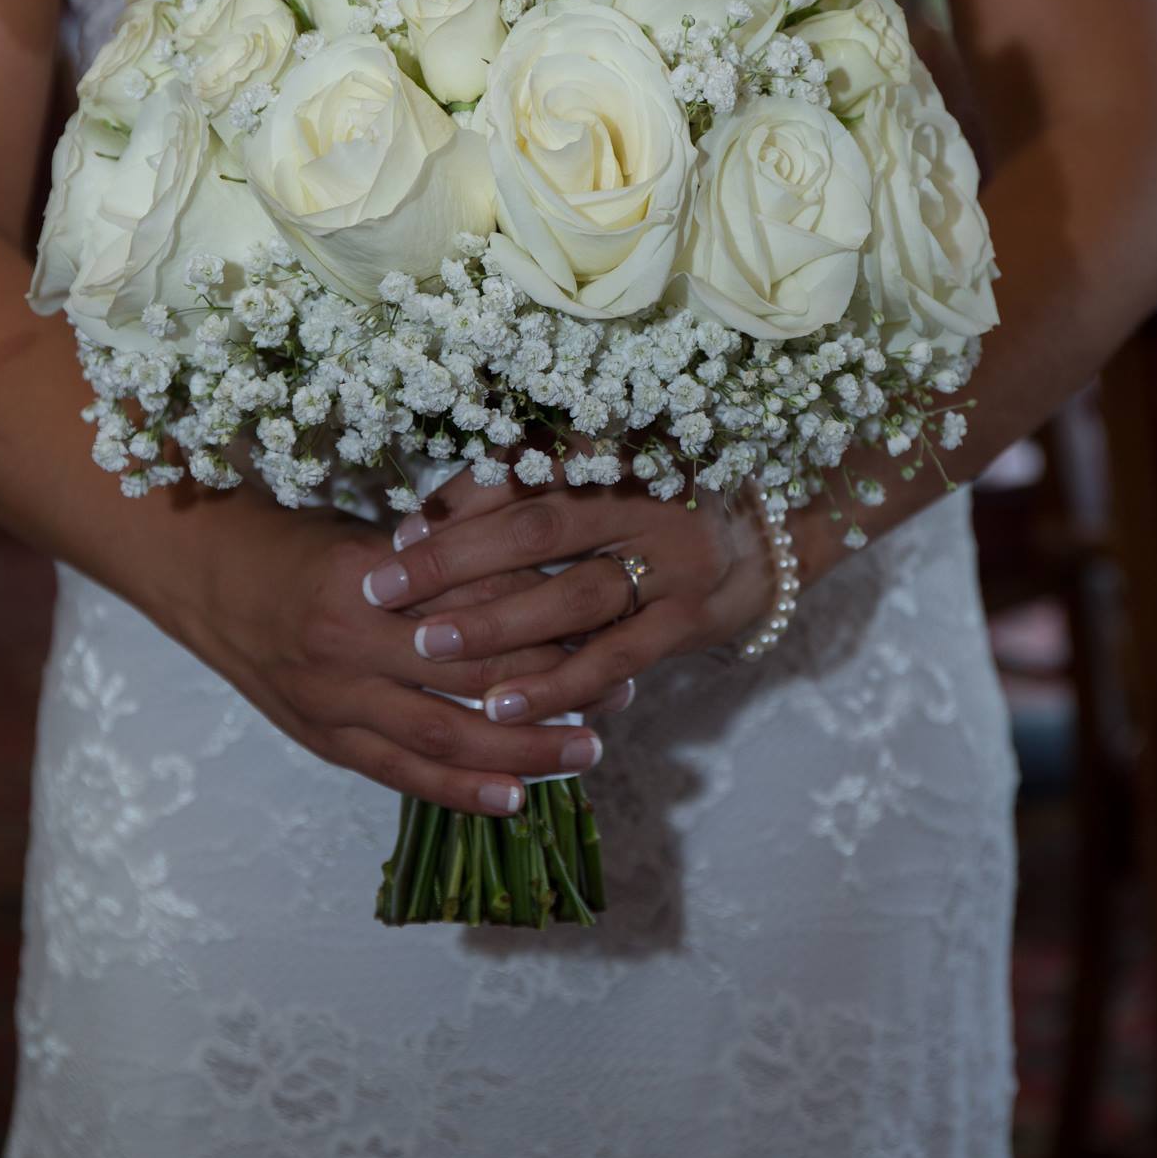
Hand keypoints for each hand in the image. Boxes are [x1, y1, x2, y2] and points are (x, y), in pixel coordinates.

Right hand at [151, 494, 605, 815]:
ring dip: (520, 751)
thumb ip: (446, 559)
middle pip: (470, 676)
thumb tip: (542, 573)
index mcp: (366, 579)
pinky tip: (511, 800)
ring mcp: (330, 700)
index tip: (606, 629)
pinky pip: (400, 773)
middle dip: (551, 691)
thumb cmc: (303, 543)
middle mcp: (347, 644)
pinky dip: (459, 789)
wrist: (207, 577)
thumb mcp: (375, 534)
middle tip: (619, 697)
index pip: (474, 608)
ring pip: (441, 735)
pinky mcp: (322, 738)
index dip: (545, 623)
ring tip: (585, 753)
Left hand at [361, 461, 788, 721]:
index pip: (522, 468)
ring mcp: (673, 562)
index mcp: (616, 452)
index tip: (396, 531)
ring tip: (428, 647)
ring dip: (497, 625)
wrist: (773, 535)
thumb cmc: (662, 503)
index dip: (455, 499)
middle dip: (453, 560)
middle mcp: (644, 499)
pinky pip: (616, 658)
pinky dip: (558, 683)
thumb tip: (426, 517)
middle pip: (537, 526)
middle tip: (383, 589)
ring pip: (573, 594)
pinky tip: (503, 705)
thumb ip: (529, 486)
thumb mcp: (606, 477)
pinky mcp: (690, 620)